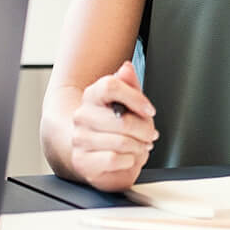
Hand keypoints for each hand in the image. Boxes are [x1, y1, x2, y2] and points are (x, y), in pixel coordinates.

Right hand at [66, 62, 157, 191]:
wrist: (95, 154)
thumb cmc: (115, 129)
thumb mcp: (128, 105)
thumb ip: (130, 86)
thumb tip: (127, 68)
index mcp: (92, 95)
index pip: (110, 86)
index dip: (136, 98)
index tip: (150, 110)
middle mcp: (82, 115)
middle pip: (123, 121)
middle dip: (144, 131)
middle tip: (149, 135)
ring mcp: (79, 139)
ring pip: (121, 142)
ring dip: (138, 147)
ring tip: (139, 147)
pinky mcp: (82, 161)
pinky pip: (114, 159)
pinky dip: (128, 161)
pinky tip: (126, 158)